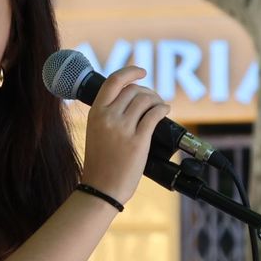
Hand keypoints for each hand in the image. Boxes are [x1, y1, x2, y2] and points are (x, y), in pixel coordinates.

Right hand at [79, 65, 171, 204]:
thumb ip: (108, 115)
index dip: (130, 72)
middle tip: (153, 100)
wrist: (101, 188)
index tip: (141, 71)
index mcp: (95, 113)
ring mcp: (122, 128)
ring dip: (157, 100)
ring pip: (146, 100)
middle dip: (148, 91)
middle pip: (133, 90)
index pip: (113, 81)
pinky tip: (165, 111)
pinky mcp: (138, 140)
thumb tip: (131, 101)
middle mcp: (108, 117)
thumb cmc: (100, 163)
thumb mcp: (96, 132)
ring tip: (160, 107)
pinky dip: (163, 109)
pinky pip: (155, 115)